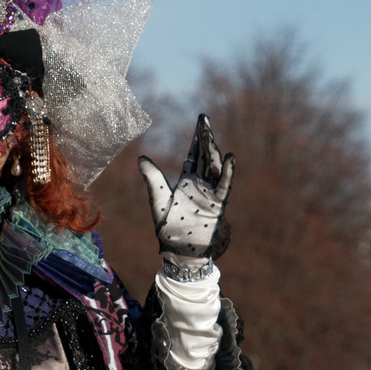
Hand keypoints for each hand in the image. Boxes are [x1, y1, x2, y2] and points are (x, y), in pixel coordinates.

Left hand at [138, 114, 234, 260]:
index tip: (200, 122)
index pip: (194, 155)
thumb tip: (141, 158)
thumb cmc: (169, 228)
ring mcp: (210, 193)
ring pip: (215, 167)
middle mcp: (201, 184)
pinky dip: (228, 172)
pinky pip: (225, 186)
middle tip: (204, 120)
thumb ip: (152, 178)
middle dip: (205, 138)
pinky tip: (229, 158)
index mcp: (188, 182)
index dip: (197, 140)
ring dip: (213, 151)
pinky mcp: (217, 204)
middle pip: (206, 156)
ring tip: (209, 135)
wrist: (179, 250)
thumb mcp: (158, 199)